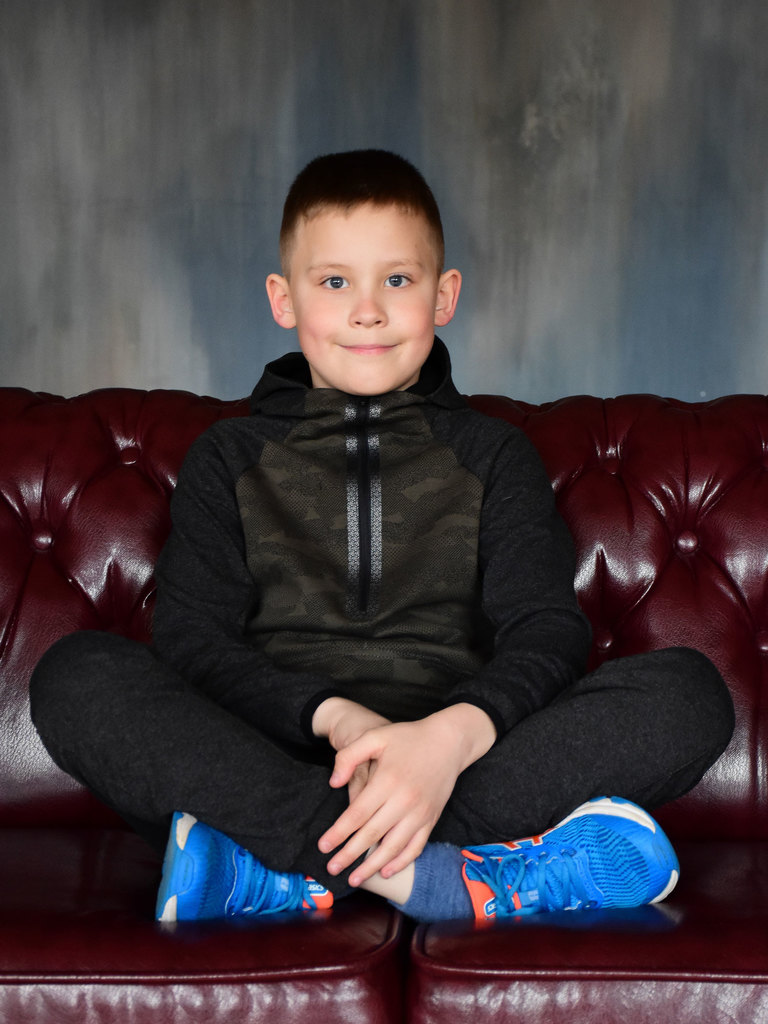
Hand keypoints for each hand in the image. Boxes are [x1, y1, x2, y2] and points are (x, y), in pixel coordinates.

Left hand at [317, 704, 495, 886]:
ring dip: (373, 865)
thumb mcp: (376, 736)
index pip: (356, 814)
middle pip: (371, 835)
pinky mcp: (431, 818)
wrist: (449, 742)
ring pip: (393, 847)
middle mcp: (404, 801)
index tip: (323, 846)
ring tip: (355, 879)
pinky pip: (416, 846)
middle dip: (349, 855)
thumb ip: (349, 756)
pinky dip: (401, 862)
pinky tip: (387, 871)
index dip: (338, 833)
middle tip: (331, 869)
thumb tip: (333, 783)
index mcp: (387, 781)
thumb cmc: (409, 738)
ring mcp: (420, 813)